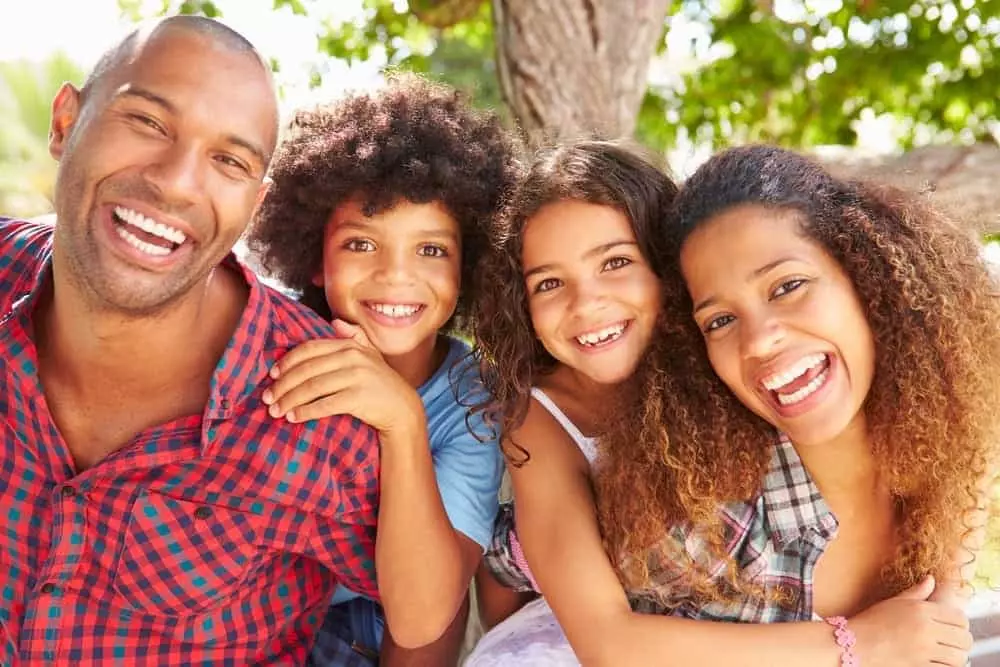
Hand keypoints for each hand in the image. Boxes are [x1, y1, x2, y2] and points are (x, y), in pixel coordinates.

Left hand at [262, 319, 424, 435]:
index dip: (288, 361)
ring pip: (312, 388)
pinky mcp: (358, 398)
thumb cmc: (383, 383)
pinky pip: (324, 405)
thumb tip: (335, 322)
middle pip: (307, 370)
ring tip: (275, 411)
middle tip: (267, 398)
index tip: (273, 374)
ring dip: (289, 400)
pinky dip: (306, 412)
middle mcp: (353, 358)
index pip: (310, 349)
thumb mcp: (372, 355)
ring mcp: (356, 378)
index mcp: (350, 346)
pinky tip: (294, 417)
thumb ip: (355, 337)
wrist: (403, 409)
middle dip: (283, 385)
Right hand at [849, 576, 971, 665]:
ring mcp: (924, 651)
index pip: (960, 618)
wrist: (855, 644)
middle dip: (961, 640)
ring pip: (959, 656)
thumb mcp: (894, 602)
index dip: (960, 623)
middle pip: (964, 638)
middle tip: (952, 642)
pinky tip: (939, 662)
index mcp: (921, 610)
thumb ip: (917, 592)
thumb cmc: (871, 621)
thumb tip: (932, 579)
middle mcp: (926, 629)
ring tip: (948, 654)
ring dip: (957, 656)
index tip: (953, 627)